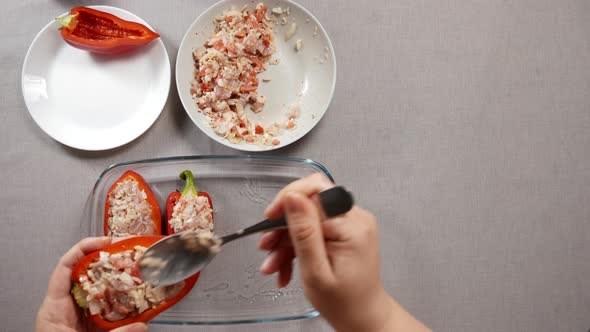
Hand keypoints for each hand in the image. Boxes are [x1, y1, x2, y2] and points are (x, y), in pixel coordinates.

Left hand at [36, 237, 147, 331]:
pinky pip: (110, 311)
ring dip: (120, 283)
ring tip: (138, 273)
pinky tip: (140, 302)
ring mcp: (81, 319)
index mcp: (53, 309)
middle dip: (109, 263)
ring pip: (101, 293)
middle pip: (86, 276)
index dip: (84, 249)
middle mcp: (66, 310)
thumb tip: (143, 326)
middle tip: (129, 254)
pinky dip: (125, 305)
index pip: (64, 267)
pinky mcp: (93, 330)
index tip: (106, 241)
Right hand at [259, 174, 430, 331]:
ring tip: (273, 267)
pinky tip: (285, 268)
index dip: (287, 201)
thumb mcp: (316, 272)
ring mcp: (349, 224)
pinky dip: (295, 247)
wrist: (362, 318)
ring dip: (284, 242)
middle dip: (282, 226)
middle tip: (266, 247)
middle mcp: (354, 218)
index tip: (269, 220)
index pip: (314, 190)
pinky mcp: (343, 231)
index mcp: (351, 225)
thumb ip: (304, 233)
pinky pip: (312, 229)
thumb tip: (292, 196)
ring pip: (305, 218)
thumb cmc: (343, 302)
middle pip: (307, 203)